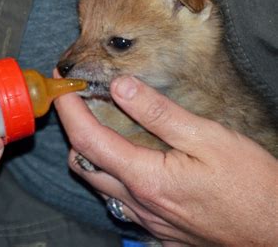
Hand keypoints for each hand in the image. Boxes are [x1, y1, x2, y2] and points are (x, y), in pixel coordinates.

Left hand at [55, 75, 277, 245]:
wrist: (274, 232)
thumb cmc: (250, 186)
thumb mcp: (208, 139)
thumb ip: (158, 113)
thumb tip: (121, 87)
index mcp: (145, 177)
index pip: (88, 138)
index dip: (69, 109)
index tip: (62, 86)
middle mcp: (137, 202)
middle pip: (83, 162)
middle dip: (72, 129)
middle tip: (78, 103)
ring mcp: (145, 219)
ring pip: (98, 183)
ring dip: (90, 151)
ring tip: (100, 124)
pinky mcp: (156, 228)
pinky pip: (117, 199)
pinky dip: (110, 174)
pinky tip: (126, 158)